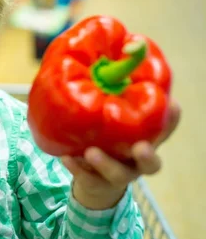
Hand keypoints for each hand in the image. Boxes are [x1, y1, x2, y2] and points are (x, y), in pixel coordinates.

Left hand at [61, 100, 180, 209]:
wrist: (94, 180)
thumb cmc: (106, 138)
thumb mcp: (111, 118)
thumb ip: (109, 94)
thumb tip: (113, 53)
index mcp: (144, 141)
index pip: (164, 130)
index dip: (171, 119)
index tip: (172, 105)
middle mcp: (136, 161)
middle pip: (151, 164)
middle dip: (147, 156)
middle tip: (140, 147)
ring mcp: (118, 175)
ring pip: (119, 175)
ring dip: (106, 163)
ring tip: (91, 152)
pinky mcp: (97, 184)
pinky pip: (88, 179)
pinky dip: (77, 169)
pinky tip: (66, 158)